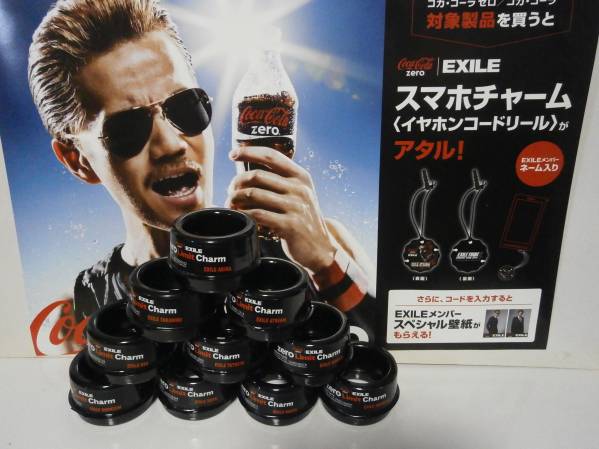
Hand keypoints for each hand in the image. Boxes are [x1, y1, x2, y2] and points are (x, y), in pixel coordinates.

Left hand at [226, 145, 335, 273]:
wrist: (320, 248)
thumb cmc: (304, 220)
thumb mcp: (300, 195)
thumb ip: (281, 182)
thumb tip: (247, 175)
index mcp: (301, 176)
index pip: (271, 156)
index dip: (249, 152)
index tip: (233, 154)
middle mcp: (299, 188)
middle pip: (257, 175)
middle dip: (237, 182)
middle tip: (230, 190)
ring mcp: (295, 206)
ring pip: (254, 194)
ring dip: (236, 199)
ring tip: (232, 204)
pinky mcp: (289, 225)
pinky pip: (258, 214)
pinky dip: (244, 214)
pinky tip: (240, 217)